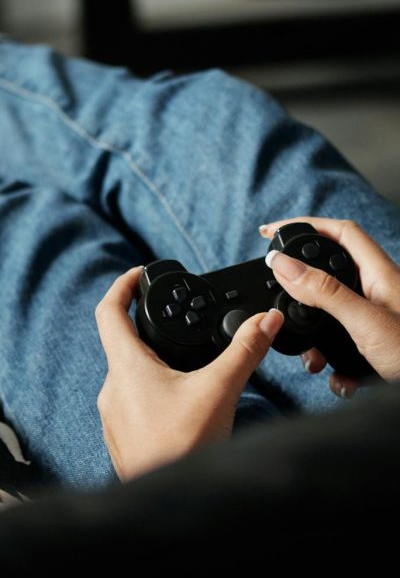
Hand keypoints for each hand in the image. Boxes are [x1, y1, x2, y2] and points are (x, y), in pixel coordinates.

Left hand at [95, 267, 283, 481]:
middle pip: (122, 342)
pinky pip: (133, 400)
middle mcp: (113, 388)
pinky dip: (154, 389)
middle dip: (148, 325)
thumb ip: (244, 350)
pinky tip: (180, 399)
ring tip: (185, 358)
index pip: (109, 311)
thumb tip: (268, 319)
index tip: (140, 273)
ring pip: (130, 373)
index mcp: (127, 367)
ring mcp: (114, 416)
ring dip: (153, 360)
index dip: (123, 284)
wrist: (169, 507)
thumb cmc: (183, 450)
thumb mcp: (220, 390)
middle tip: (175, 315)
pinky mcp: (123, 437)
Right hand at [259, 217, 399, 398]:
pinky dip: (335, 366)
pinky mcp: (377, 348)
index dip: (306, 224)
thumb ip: (323, 291)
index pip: (339, 232)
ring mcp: (377, 320)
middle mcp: (377, 292)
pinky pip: (344, 348)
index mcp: (379, 274)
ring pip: (332, 316)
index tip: (272, 231)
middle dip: (301, 285)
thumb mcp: (364, 321)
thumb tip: (284, 264)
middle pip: (329, 272)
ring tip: (312, 359)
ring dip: (315, 338)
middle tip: (277, 291)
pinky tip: (340, 381)